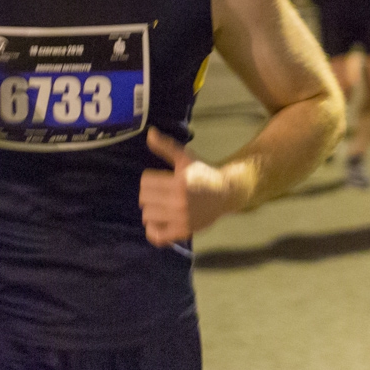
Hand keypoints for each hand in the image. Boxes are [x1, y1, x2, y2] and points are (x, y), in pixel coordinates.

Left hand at [139, 129, 244, 246]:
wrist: (225, 193)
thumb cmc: (203, 173)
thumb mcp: (185, 158)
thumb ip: (166, 147)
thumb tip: (149, 132)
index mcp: (179, 182)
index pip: (145, 182)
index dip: (149, 179)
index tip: (159, 179)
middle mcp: (179, 202)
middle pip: (144, 199)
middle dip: (149, 194)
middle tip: (160, 193)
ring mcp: (181, 219)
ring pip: (148, 216)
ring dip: (151, 210)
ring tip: (160, 205)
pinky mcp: (183, 231)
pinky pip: (157, 237)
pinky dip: (152, 231)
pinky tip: (157, 222)